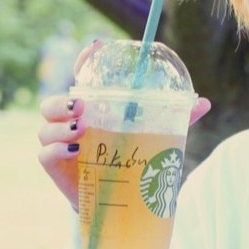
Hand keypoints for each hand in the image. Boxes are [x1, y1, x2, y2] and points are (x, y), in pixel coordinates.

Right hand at [36, 39, 211, 210]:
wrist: (119, 201)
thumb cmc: (134, 160)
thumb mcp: (155, 137)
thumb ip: (176, 120)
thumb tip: (203, 102)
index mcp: (93, 110)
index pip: (81, 80)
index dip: (84, 60)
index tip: (96, 46)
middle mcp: (72, 124)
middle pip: (52, 104)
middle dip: (62, 103)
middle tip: (82, 105)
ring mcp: (61, 145)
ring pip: (45, 128)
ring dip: (60, 126)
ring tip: (82, 129)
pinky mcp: (56, 168)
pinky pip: (45, 155)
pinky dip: (57, 151)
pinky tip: (75, 151)